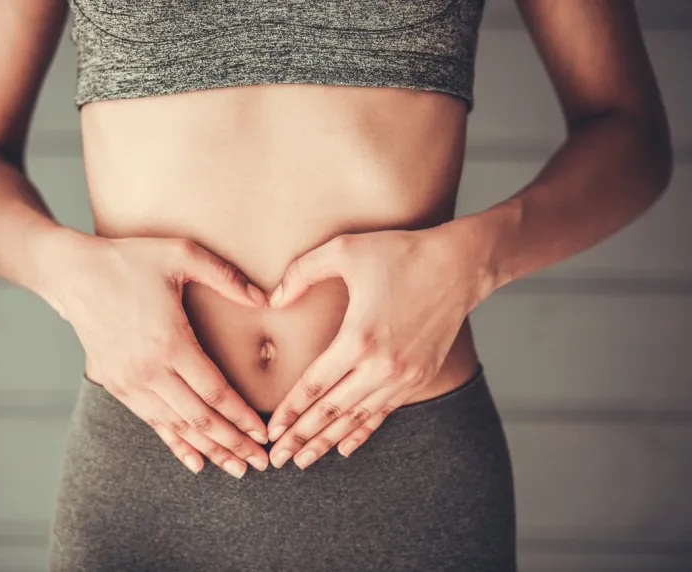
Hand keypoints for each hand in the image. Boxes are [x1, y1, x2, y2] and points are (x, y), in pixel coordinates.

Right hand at [39, 230, 270, 477]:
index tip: (264, 433)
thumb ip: (226, 276)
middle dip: (233, 443)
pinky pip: (152, 423)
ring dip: (209, 449)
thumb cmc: (130, 260)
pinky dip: (176, 444)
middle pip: (200, 418)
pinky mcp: (117, 385)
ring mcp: (130, 381)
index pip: (215, 392)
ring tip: (237, 468)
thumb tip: (265, 299)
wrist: (72, 273)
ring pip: (177, 426)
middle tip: (261, 462)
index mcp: (170, 341)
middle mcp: (149, 369)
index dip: (242, 417)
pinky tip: (195, 462)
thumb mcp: (181, 253)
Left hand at [264, 223, 488, 468]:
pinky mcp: (419, 377)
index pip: (315, 385)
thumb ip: (301, 272)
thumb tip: (273, 300)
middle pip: (332, 411)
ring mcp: (404, 375)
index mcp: (359, 338)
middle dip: (301, 437)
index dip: (290, 411)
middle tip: (275, 460)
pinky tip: (345, 448)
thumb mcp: (343, 249)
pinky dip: (362, 432)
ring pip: (357, 418)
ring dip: (328, 441)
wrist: (460, 265)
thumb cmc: (400, 252)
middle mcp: (382, 365)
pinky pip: (384, 412)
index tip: (271, 431)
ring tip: (303, 461)